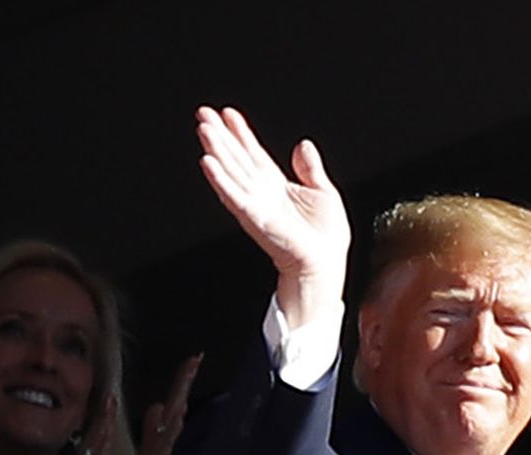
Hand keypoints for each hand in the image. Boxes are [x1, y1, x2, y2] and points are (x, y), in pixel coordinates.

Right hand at [53, 397, 115, 454]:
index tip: (107, 403)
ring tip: (110, 405)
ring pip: (92, 447)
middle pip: (89, 439)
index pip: (90, 443)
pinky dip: (101, 447)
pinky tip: (106, 433)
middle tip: (110, 394)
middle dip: (100, 416)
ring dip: (101, 425)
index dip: (99, 423)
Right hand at [196, 106, 349, 326]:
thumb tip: (303, 144)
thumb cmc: (326, 238)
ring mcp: (255, 205)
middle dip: (220, 135)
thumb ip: (310, 168)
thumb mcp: (324, 191)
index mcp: (276, 186)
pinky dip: (221, 179)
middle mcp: (262, 193)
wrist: (325, 264)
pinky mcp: (255, 217)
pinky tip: (209, 162)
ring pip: (231, 171)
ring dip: (216, 150)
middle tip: (204, 113)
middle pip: (236, 158)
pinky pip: (234, 195)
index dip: (241, 133)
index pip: (253, 153)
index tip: (228, 113)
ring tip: (204, 128)